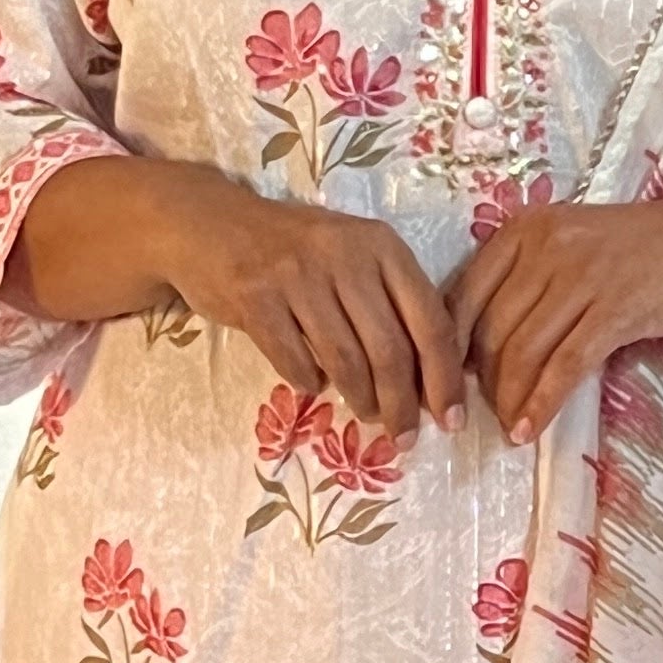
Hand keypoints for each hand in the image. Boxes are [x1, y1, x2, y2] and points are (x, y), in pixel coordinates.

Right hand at [12, 156, 463, 438]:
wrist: (212, 225)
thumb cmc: (296, 250)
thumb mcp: (353, 257)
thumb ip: (392, 302)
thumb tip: (433, 378)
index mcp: (381, 245)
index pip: (430, 321)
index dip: (444, 378)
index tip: (450, 418)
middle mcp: (344, 255)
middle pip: (389, 350)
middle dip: (402, 405)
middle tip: (405, 437)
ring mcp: (297, 275)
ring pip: (344, 360)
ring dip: (360, 399)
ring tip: (366, 413)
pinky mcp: (255, 297)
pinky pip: (294, 361)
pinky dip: (308, 382)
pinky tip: (312, 384)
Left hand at [447, 187, 662, 443]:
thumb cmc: (643, 249)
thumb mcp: (571, 247)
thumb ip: (527, 282)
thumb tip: (481, 347)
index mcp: (525, 231)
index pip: (463, 296)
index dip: (446, 349)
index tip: (442, 386)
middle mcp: (545, 248)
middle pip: (490, 329)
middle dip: (475, 383)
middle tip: (475, 418)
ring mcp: (582, 278)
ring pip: (522, 350)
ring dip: (508, 399)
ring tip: (507, 427)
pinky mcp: (616, 309)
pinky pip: (565, 366)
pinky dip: (542, 403)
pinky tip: (530, 430)